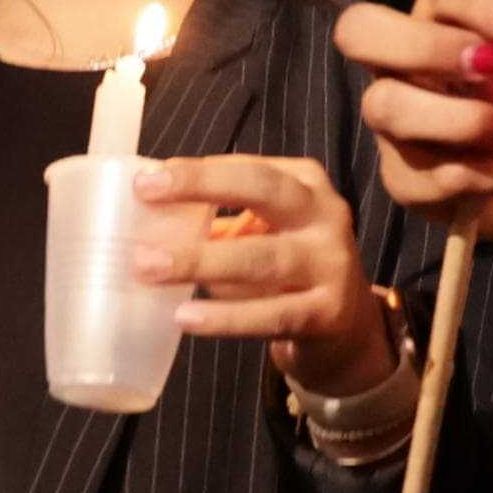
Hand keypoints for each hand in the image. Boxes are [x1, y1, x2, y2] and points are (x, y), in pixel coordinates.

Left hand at [131, 154, 394, 394]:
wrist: (349, 324)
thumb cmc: (288, 267)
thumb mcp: (262, 233)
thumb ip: (216, 222)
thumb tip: (144, 217)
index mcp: (306, 185)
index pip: (249, 168)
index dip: (198, 171)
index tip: (146, 182)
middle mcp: (325, 215)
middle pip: (265, 190)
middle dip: (204, 186)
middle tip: (148, 196)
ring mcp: (332, 263)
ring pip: (263, 258)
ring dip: (202, 260)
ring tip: (150, 267)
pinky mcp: (328, 312)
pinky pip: (272, 313)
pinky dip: (227, 317)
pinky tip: (187, 317)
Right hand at [336, 0, 492, 240]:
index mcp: (441, 22)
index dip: (477, 0)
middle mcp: (402, 66)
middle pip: (361, 30)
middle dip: (427, 45)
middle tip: (488, 66)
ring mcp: (393, 125)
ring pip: (385, 106)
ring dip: (455, 116)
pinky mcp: (404, 180)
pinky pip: (420, 176)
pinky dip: (474, 173)